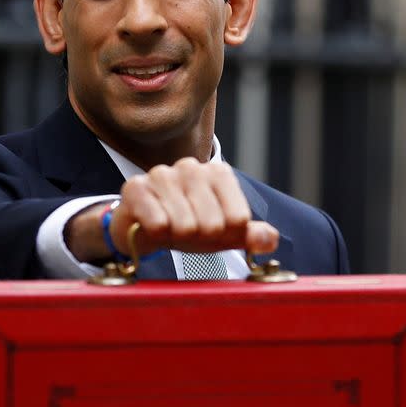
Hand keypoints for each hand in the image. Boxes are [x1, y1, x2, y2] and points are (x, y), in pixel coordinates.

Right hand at [109, 158, 277, 256]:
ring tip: (169, 227)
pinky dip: (156, 234)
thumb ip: (251, 236)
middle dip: (200, 237)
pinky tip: (150, 224)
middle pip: (213, 225)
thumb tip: (269, 240)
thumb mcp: (223, 234)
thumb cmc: (187, 227)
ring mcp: (162, 174)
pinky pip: (158, 224)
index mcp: (218, 173)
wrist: (140, 227)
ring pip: (185, 226)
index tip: (212, 230)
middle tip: (186, 230)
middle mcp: (191, 166)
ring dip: (177, 236)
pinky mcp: (136, 187)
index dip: (226, 235)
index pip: (239, 219)